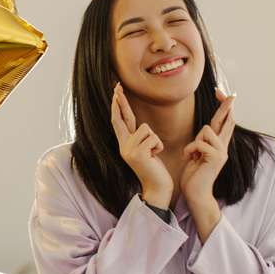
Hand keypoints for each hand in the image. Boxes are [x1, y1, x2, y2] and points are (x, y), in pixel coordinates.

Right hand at [111, 82, 173, 205]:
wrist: (157, 187)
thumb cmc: (155, 168)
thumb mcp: (147, 151)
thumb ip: (142, 139)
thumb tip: (142, 128)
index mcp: (125, 144)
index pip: (119, 121)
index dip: (118, 106)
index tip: (116, 92)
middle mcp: (123, 146)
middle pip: (122, 118)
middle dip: (120, 101)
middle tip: (117, 85)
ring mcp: (128, 150)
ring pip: (146, 129)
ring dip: (154, 140)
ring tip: (153, 154)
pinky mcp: (137, 153)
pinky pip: (153, 138)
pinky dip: (158, 147)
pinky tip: (155, 158)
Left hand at [179, 87, 235, 204]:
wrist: (195, 193)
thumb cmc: (193, 175)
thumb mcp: (197, 153)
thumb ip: (203, 142)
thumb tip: (206, 130)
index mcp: (218, 145)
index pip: (224, 122)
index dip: (224, 107)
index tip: (222, 93)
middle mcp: (223, 147)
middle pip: (228, 120)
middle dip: (227, 105)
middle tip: (232, 93)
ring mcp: (222, 152)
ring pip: (207, 130)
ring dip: (195, 142)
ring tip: (193, 156)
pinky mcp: (216, 157)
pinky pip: (199, 143)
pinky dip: (190, 151)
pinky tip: (191, 160)